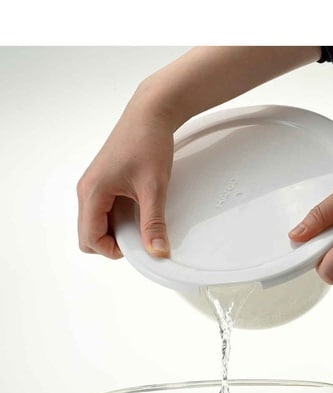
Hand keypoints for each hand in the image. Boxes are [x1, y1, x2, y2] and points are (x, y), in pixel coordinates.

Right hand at [77, 90, 173, 258]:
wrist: (150, 114)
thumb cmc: (148, 143)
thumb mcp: (154, 189)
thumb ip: (153, 223)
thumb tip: (157, 251)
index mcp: (92, 193)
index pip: (90, 239)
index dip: (113, 250)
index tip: (139, 246)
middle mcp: (86, 190)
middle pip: (88, 234)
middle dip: (112, 242)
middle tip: (140, 235)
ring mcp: (93, 186)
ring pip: (96, 223)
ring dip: (117, 229)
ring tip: (142, 219)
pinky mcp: (103, 181)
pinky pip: (103, 210)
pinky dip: (118, 218)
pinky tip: (139, 209)